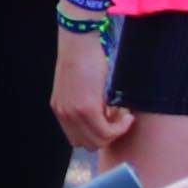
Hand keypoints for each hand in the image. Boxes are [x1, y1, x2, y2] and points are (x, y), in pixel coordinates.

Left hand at [52, 29, 126, 149]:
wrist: (79, 43)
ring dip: (117, 131)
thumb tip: (107, 118)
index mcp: (61, 110)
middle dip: (108, 136)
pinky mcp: (86, 109)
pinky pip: (107, 132)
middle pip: (89, 144)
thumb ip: (87, 105)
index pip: (78, 140)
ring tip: (124, 113)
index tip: (110, 121)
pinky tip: (127, 114)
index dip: (97, 135)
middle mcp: (64, 115)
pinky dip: (121, 127)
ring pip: (99, 141)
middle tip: (119, 117)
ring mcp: (73, 114)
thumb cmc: (84, 60)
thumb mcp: (80, 88)